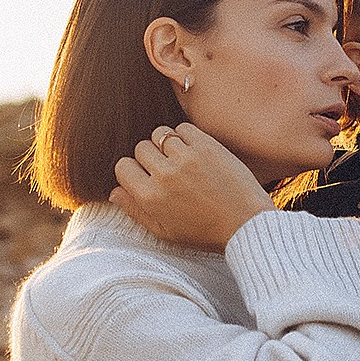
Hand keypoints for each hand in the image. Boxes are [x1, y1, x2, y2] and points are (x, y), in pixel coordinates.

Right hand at [108, 122, 274, 251]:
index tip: (146, 176)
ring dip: (167, 145)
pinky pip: (183, 128)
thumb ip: (135, 211)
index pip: (123, 167)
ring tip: (181, 159)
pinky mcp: (207, 146)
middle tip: (167, 170)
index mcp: (151, 198)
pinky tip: (194, 151)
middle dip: (150, 158)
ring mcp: (186, 158)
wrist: (245, 224)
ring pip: (160, 134)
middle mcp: (165, 175)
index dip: (133, 171)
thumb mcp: (164, 232)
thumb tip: (113, 192)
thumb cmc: (205, 233)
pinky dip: (185, 136)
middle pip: (141, 148)